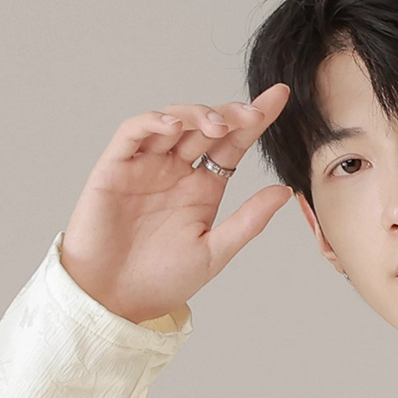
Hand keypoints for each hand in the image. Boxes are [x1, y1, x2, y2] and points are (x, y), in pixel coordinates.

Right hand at [59, 82, 293, 324]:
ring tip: (217, 125)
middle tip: (251, 114)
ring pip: (173, 121)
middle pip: (206, 127)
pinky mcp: (115, 167)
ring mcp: (145, 165)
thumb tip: (284, 191)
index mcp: (202, 189)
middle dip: (230, 114)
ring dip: (196, 115)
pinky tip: (174, 126)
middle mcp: (175, 171)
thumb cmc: (161, 281)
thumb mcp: (214, 252)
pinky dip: (152, 122)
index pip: (232, 144)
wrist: (114, 300)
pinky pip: (133, 133)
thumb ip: (248, 221)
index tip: (278, 98)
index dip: (253, 120)